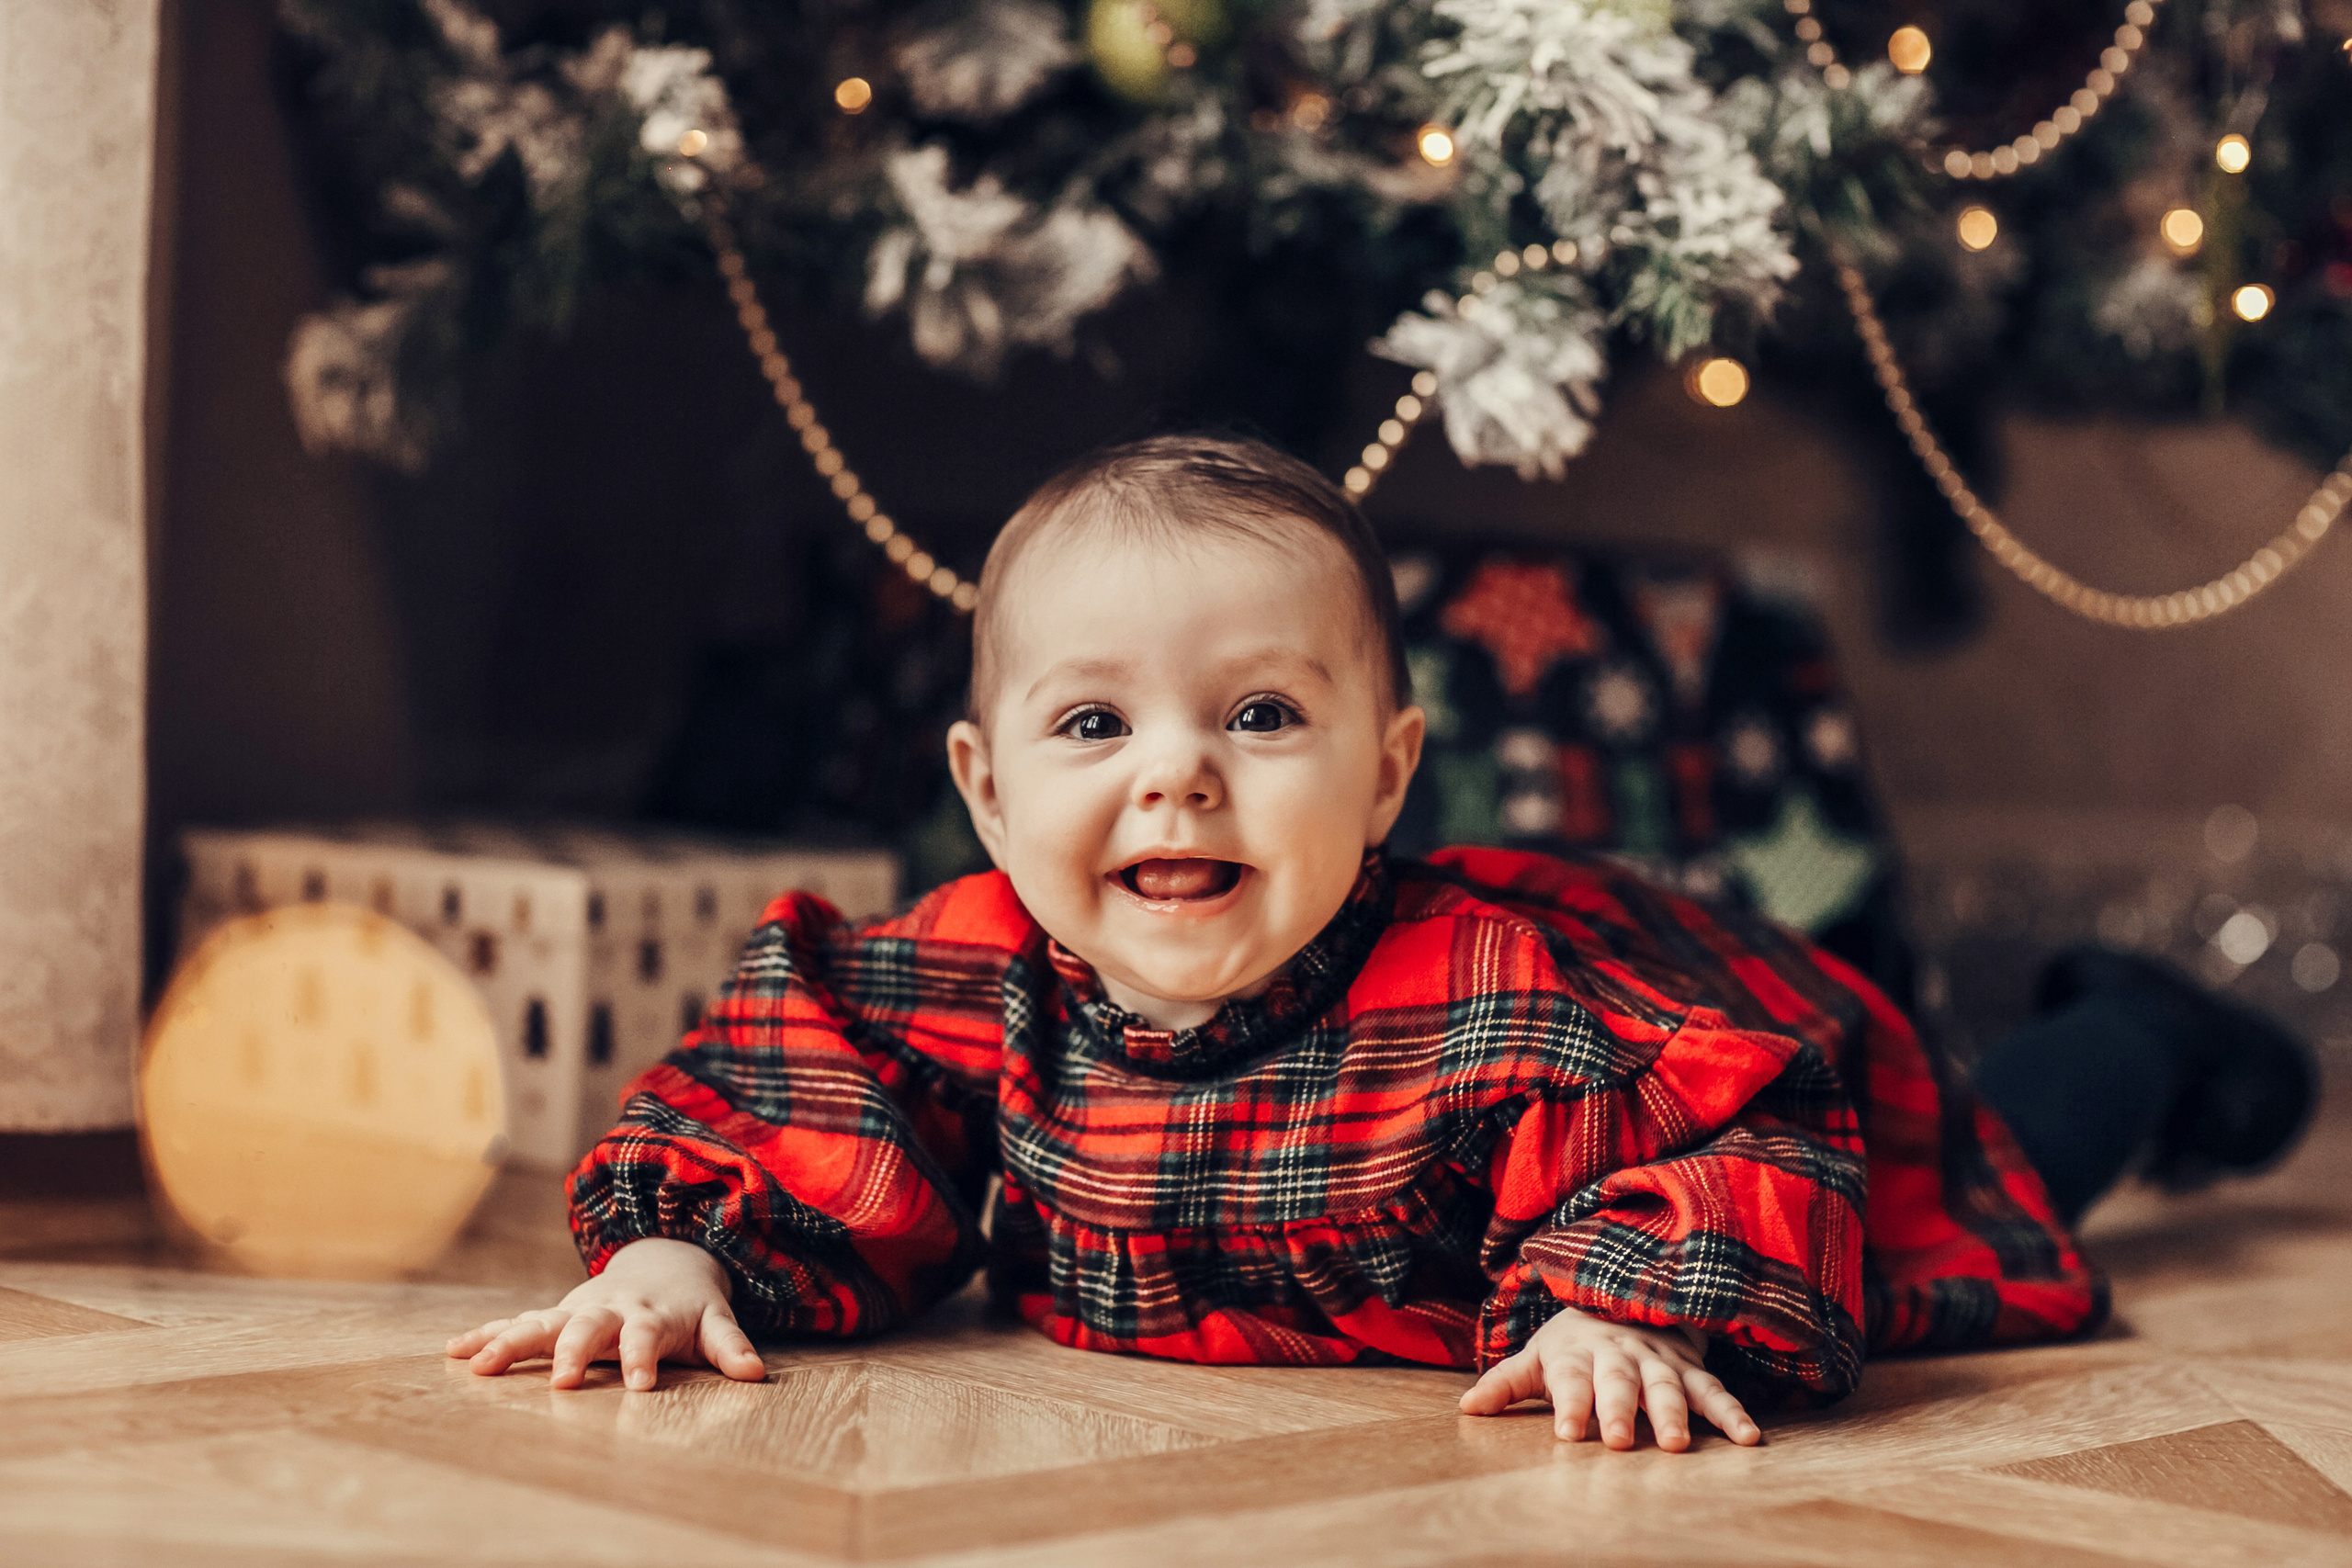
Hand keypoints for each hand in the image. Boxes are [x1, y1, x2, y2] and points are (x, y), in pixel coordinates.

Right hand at [446, 1237, 767, 1391]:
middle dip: (573, 1352)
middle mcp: (608, 1309)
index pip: (646, 1336)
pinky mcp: (555, 1316)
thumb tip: (756, 1373)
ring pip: (540, 1323)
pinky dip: (486, 1334)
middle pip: (587, 1327)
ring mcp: (577, 1310)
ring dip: (510, 1342)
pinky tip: (453, 1350)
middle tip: (562, 1381)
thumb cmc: (689, 1304)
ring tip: (478, 1365)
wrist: (664, 1260)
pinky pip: (516, 1324)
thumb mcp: (715, 1321)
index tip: (640, 1387)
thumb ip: (730, 1346)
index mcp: (648, 1314)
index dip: (643, 1359)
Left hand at [1458, 1306, 1758, 1451]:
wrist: (1623, 1299)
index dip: (1570, 1405)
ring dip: (1673, 1414)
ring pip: (1668, 1386)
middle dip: (1620, 1411)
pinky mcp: (1691, 1368)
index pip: (1572, 1380)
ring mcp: (1658, 1361)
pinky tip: (1749, 1438)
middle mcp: (1620, 1356)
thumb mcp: (1537, 1357)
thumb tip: (1465, 1410)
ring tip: (1677, 1444)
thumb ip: (1504, 1384)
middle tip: (1621, 1442)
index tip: (1568, 1434)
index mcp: (1579, 1354)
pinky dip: (1732, 1412)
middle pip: (1620, 1383)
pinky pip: (1714, 1390)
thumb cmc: (1574, 1342)